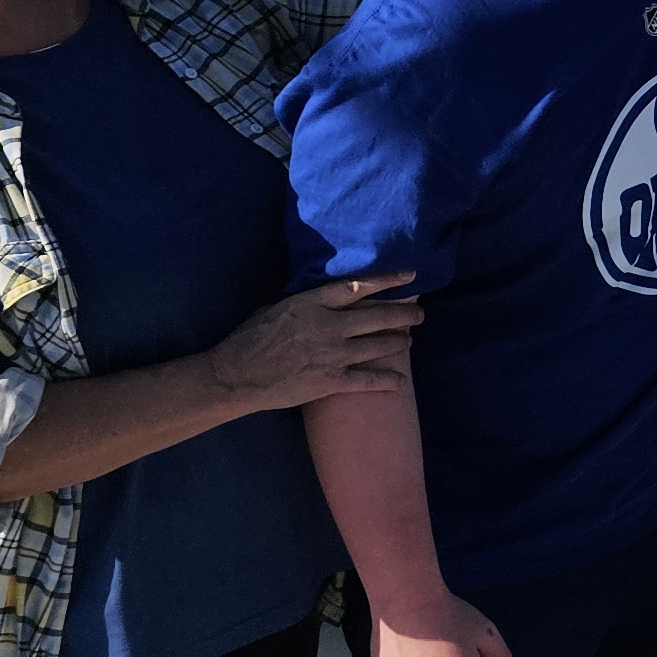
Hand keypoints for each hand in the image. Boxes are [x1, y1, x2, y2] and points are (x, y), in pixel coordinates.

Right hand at [199, 277, 419, 414]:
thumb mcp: (276, 308)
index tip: (410, 276)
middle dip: (404, 315)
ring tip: (408, 341)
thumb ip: (305, 302)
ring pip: (377, 346)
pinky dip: (387, 381)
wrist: (236, 376)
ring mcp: (332, 354)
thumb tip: (323, 297)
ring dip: (398, 343)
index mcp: (313, 303)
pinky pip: (367, 380)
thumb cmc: (250, 339)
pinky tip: (401, 381)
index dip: (388, 280)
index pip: (359, 287)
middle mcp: (328, 326)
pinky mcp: (331, 381)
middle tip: (419, 315)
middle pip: (378, 317)